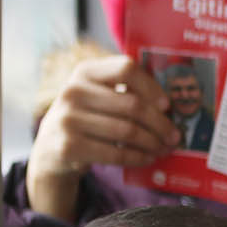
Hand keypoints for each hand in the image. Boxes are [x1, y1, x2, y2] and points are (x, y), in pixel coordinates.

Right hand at [26, 56, 180, 220]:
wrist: (51, 149)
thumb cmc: (87, 119)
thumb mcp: (97, 96)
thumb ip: (124, 92)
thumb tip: (169, 107)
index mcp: (84, 71)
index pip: (126, 69)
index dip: (151, 87)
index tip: (167, 105)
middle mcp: (73, 91)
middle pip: (132, 105)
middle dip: (160, 123)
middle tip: (175, 136)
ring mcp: (68, 119)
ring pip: (128, 131)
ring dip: (153, 143)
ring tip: (164, 148)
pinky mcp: (69, 146)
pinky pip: (116, 153)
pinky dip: (138, 157)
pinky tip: (148, 158)